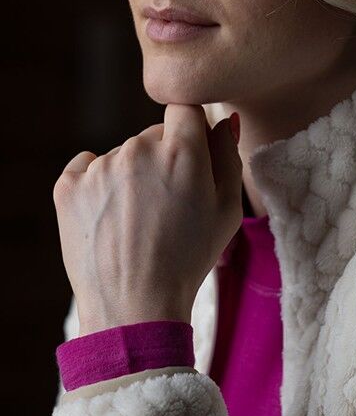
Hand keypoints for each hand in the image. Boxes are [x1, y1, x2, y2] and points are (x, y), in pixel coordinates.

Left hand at [52, 104, 242, 335]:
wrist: (135, 307)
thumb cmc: (189, 260)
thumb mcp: (227, 212)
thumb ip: (228, 158)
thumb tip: (226, 120)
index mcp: (181, 152)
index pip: (186, 109)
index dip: (191, 132)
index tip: (190, 161)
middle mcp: (137, 150)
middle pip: (153, 134)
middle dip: (163, 158)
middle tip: (167, 205)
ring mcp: (98, 167)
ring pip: (122, 155)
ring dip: (131, 175)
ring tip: (138, 221)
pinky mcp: (68, 186)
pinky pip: (86, 167)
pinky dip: (97, 185)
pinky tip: (111, 217)